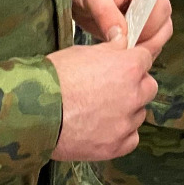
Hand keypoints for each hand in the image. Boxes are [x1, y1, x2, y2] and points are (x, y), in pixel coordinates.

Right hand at [47, 27, 162, 161]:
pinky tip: (104, 128)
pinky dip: (122, 133)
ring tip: (102, 109)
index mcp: (128, 67)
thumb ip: (110, 47)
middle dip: (135, 85)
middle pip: (149, 87)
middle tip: (113, 87)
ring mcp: (126, 123)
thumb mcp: (82, 52)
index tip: (122, 64)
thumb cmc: (55, 78)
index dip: (132, 60)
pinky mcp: (115, 146)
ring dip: (128, 110)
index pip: (145, 59)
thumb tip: (123, 37)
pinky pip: (131, 138)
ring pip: (139, 113)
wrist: (34, 114)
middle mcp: (133, 95)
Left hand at [68, 0, 172, 46]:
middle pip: (164, 26)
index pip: (160, 8)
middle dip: (148, 42)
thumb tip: (120, 37)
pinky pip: (146, 44)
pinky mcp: (139, 28)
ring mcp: (147, 14)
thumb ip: (106, 13)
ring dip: (143, 50)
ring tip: (121, 54)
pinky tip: (120, 54)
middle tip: (125, 52)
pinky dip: (137, 52)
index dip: (149, 26)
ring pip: (158, 38)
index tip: (129, 38)